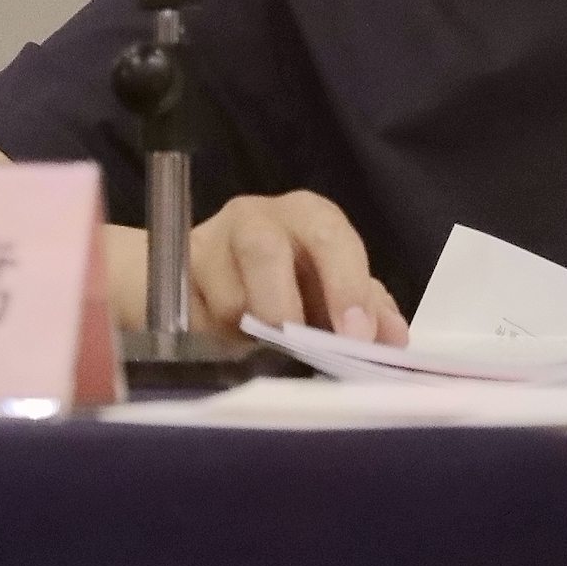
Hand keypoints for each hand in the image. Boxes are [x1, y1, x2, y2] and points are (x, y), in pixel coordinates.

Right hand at [189, 191, 407, 343]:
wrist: (204, 284)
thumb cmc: (284, 283)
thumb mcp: (330, 292)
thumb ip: (365, 309)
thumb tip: (393, 338)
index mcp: (309, 217)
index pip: (333, 238)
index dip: (347, 286)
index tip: (357, 335)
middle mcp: (258, 218)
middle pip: (267, 250)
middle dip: (286, 304)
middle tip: (298, 345)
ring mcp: (210, 242)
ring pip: (226, 297)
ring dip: (249, 330)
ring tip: (261, 348)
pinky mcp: (172, 274)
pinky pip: (196, 315)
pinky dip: (217, 338)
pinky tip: (226, 344)